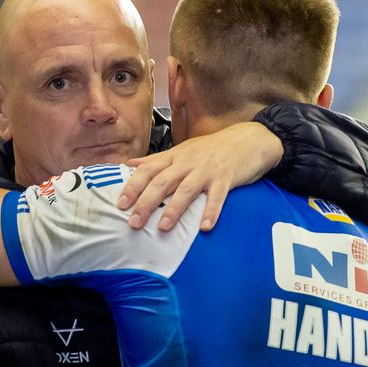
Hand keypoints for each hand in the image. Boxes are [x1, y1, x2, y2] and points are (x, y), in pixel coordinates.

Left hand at [118, 122, 283, 231]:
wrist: (247, 139)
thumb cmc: (211, 149)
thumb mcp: (181, 150)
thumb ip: (156, 160)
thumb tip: (129, 165)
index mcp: (175, 157)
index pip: (148, 170)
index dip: (133, 186)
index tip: (120, 204)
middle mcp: (188, 163)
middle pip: (163, 181)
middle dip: (146, 202)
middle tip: (134, 223)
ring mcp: (207, 170)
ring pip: (186, 189)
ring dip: (174, 209)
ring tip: (163, 227)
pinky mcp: (226, 178)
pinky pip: (217, 196)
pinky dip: (211, 211)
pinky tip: (205, 227)